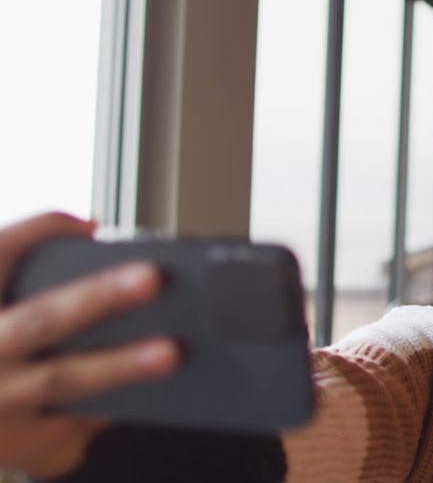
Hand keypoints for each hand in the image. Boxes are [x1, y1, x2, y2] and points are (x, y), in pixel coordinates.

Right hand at [0, 213, 179, 477]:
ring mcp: (2, 405)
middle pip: (42, 319)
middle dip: (97, 297)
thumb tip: (94, 233)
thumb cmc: (2, 347)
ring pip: (66, 380)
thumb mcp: (4, 301)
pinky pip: (86, 421)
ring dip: (121, 366)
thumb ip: (25, 263)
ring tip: (171, 351)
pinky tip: (160, 388)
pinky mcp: (29, 445)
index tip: (96, 230)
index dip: (42, 233)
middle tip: (151, 278)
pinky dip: (124, 400)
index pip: (0, 254)